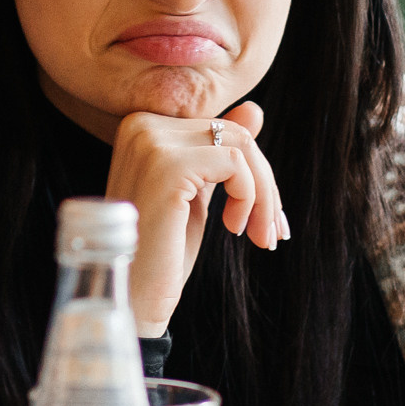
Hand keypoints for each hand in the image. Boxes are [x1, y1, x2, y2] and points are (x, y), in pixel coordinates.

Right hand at [104, 100, 285, 332]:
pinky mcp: (166, 166)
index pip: (220, 128)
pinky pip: (235, 163)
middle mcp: (141, 125)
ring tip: (258, 234)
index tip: (266, 216)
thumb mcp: (196, 194)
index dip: (252, 172)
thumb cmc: (160, 252)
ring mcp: (150, 142)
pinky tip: (234, 228)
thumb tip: (254, 109)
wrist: (133, 296)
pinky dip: (250, 198)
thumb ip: (217, 152)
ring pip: (241, 146)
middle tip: (271, 231)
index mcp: (143, 127)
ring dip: (263, 195)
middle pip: (234, 134)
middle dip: (264, 185)